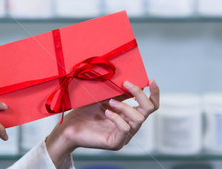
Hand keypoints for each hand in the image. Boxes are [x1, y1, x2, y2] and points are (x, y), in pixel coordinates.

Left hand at [45, 79, 159, 166]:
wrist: (68, 127)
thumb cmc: (84, 111)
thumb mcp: (103, 97)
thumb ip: (117, 92)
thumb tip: (129, 79)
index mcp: (129, 114)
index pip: (150, 105)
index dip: (154, 93)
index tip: (150, 80)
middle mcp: (131, 125)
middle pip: (148, 110)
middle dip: (140, 95)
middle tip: (126, 84)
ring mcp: (124, 136)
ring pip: (139, 119)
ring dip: (125, 106)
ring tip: (110, 101)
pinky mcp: (116, 143)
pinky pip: (125, 129)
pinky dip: (117, 118)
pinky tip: (107, 113)